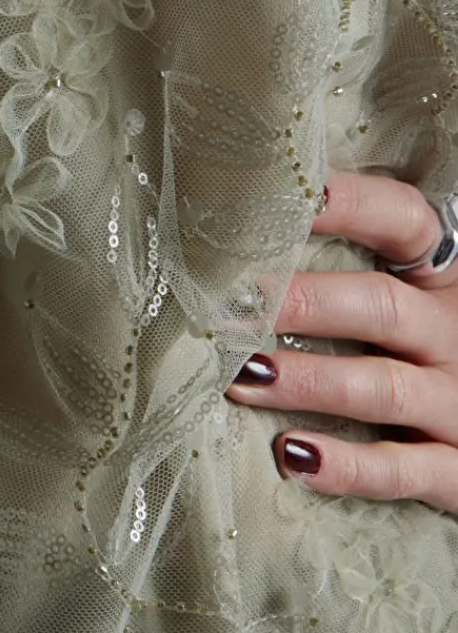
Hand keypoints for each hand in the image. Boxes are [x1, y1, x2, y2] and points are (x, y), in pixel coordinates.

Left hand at [225, 169, 457, 508]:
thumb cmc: (420, 350)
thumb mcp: (405, 300)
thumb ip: (345, 270)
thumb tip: (232, 233)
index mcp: (442, 279)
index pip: (404, 221)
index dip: (350, 203)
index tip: (287, 196)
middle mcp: (453, 334)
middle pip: (381, 306)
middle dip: (303, 303)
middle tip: (231, 304)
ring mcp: (457, 403)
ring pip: (383, 388)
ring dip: (308, 381)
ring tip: (242, 375)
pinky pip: (404, 470)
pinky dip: (348, 466)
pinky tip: (294, 456)